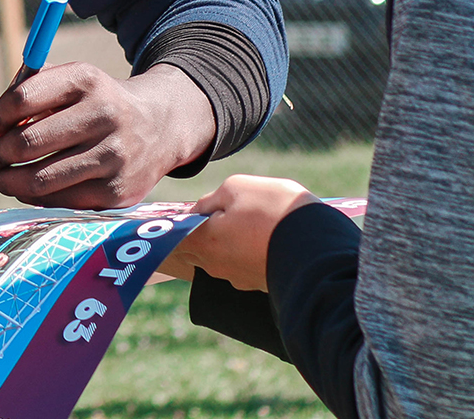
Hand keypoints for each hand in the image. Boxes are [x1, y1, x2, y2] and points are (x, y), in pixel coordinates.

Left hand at [0, 62, 216, 207]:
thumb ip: (14, 102)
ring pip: (41, 179)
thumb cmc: (93, 104)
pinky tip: (27, 188)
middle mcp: (104, 115)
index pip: (23, 97)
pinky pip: (61, 202)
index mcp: (85, 79)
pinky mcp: (118, 192)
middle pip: (29, 142)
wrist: (159, 126)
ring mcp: (114, 156)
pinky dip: (35, 198)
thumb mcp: (61, 88)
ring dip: (8, 181)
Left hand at [165, 174, 317, 291]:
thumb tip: (201, 211)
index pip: (171, 236)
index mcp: (202, 241)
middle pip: (193, 249)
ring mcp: (239, 278)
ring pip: (219, 257)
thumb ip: (211, 200)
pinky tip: (253, 239)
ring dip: (219, 243)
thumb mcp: (236, 189)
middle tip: (190, 220)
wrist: (319, 248)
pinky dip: (242, 252)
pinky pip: (242, 264)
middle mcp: (215, 266)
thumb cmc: (272, 211)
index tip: (153, 223)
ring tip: (228, 224)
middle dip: (191, 235)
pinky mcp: (260, 284)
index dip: (166, 226)